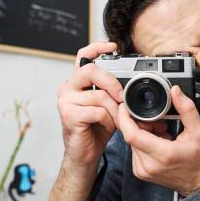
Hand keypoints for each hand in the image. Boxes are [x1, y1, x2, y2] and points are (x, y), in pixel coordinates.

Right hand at [57, 41, 123, 170]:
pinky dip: (108, 120)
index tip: (113, 46)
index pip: (83, 56)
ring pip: (99, 95)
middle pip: (91, 71)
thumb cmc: (97, 129)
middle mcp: (68, 87)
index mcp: (78, 82)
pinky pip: (97, 111)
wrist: (85, 154)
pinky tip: (107, 127)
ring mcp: (66, 100)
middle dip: (113, 83)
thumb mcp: (109, 105)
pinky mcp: (68, 114)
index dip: (97, 47)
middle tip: (123, 97)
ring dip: (115, 110)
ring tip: (117, 120)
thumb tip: (133, 80)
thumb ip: (113, 90)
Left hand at [117, 86, 199, 195]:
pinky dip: (143, 142)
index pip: (132, 135)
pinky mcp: (139, 172)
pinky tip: (158, 142)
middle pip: (131, 136)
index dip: (125, 118)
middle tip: (159, 122)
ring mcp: (142, 170)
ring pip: (132, 142)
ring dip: (142, 132)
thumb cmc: (199, 159)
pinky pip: (134, 150)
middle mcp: (148, 165)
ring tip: (161, 133)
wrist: (198, 183)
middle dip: (140, 123)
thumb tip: (175, 91)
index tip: (125, 106)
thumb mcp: (198, 131)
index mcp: (163, 154)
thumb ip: (186, 109)